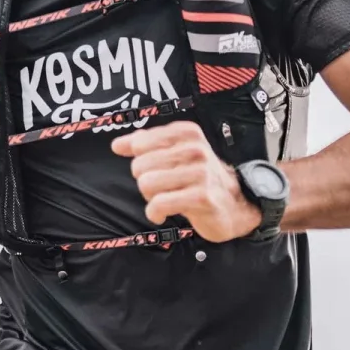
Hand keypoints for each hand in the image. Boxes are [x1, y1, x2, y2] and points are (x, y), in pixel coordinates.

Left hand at [112, 121, 261, 242]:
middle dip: (144, 181)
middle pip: (140, 166)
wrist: (233, 204)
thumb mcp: (176, 155)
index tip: (150, 168)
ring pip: (147, 184)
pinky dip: (154, 213)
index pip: (141, 142)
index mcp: (188, 134)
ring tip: (162, 200)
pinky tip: (160, 215)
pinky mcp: (201, 197)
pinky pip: (159, 204)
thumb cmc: (199, 179)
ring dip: (149, 198)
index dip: (139, 159)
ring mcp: (201, 173)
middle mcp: (196, 149)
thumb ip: (146, 146)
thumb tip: (117, 145)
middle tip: (160, 188)